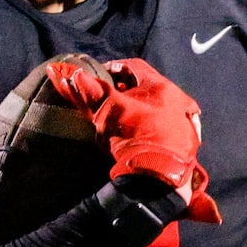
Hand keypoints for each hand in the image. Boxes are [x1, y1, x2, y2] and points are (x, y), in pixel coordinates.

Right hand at [48, 57, 221, 224]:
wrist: (158, 178)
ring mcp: (185, 124)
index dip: (113, 69)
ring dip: (139, 111)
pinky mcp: (186, 146)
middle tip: (108, 100)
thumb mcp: (106, 112)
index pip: (134, 67)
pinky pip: (165, 130)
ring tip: (119, 121)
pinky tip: (136, 139)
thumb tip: (59, 71)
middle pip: (147, 89)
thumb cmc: (133, 138)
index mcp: (162, 87)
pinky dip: (150, 129)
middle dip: (127, 92)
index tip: (99, 76)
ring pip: (157, 109)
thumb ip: (86, 91)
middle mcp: (179, 101)